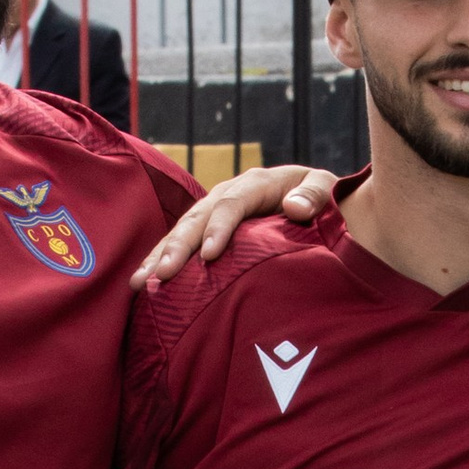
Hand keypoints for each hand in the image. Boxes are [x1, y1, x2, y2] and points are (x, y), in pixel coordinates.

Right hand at [132, 163, 337, 285]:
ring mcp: (215, 210)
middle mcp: (230, 194)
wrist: (316, 201)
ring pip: (182, 230)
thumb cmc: (325, 200)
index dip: (219, 228)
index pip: (233, 205)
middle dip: (177, 246)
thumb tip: (295, 208)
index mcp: (257, 183)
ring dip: (159, 256)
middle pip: (198, 217)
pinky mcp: (208, 229)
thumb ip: (316, 196)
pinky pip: (181, 244)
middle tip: (161, 275)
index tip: (209, 256)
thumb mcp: (329, 190)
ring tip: (140, 283)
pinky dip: (162, 261)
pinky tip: (144, 285)